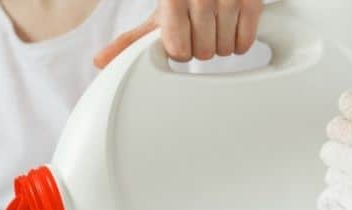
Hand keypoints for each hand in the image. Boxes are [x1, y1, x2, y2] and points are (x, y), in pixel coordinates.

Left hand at [94, 0, 263, 68]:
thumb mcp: (158, 15)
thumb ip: (131, 40)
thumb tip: (100, 62)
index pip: (179, 50)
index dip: (180, 49)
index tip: (181, 36)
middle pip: (203, 52)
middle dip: (201, 46)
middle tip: (199, 29)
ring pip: (224, 49)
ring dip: (220, 44)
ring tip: (214, 25)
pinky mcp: (251, 0)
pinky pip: (245, 42)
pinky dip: (239, 42)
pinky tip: (230, 26)